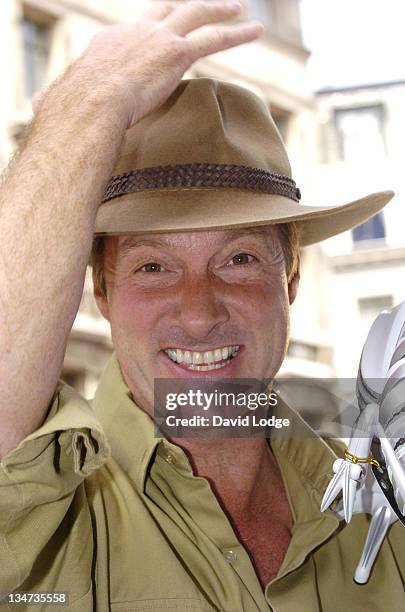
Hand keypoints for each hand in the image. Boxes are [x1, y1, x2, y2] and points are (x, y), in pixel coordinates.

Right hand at [69, 0, 262, 127]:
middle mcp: (136, 30)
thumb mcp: (61, 98)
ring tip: (241, 9)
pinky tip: (254, 30)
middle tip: (208, 2)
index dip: (152, 29)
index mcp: (111, 40)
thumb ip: (55, 99)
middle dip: (189, 5)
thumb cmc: (72, 109)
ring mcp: (158, 38)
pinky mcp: (176, 53)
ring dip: (220, 10)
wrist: (88, 106)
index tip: (163, 31)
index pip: (137, 30)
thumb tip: (37, 106)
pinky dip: (237, 33)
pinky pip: (213, 38)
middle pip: (168, 8)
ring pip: (196, 14)